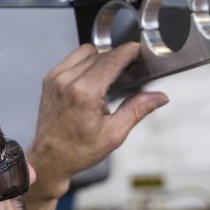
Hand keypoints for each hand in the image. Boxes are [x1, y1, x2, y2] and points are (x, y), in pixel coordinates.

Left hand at [26, 42, 167, 198]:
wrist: (49, 159)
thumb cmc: (79, 151)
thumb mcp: (114, 134)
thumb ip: (138, 110)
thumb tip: (160, 97)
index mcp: (84, 93)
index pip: (112, 59)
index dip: (129, 52)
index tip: (140, 50)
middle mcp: (67, 81)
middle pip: (101, 54)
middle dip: (118, 58)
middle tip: (130, 70)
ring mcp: (56, 78)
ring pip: (86, 52)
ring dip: (101, 58)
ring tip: (110, 76)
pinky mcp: (50, 79)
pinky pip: (72, 59)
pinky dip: (86, 63)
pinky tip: (94, 79)